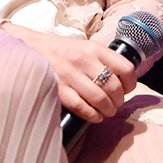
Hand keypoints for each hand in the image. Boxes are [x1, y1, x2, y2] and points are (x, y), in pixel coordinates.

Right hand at [1, 22, 136, 122]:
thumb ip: (102, 59)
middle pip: (114, 87)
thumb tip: (123, 79)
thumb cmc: (62, 49)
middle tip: (115, 104)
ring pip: (100, 99)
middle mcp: (84, 60)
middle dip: (118, 101)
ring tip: (106, 111)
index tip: (127, 89)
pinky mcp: (59, 88)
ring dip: (108, 110)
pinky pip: (82, 107)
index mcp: (94, 48)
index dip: (130, 83)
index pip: (125, 68)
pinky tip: (95, 116)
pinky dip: (92, 116)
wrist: (32, 47)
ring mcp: (71, 75)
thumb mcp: (85, 46)